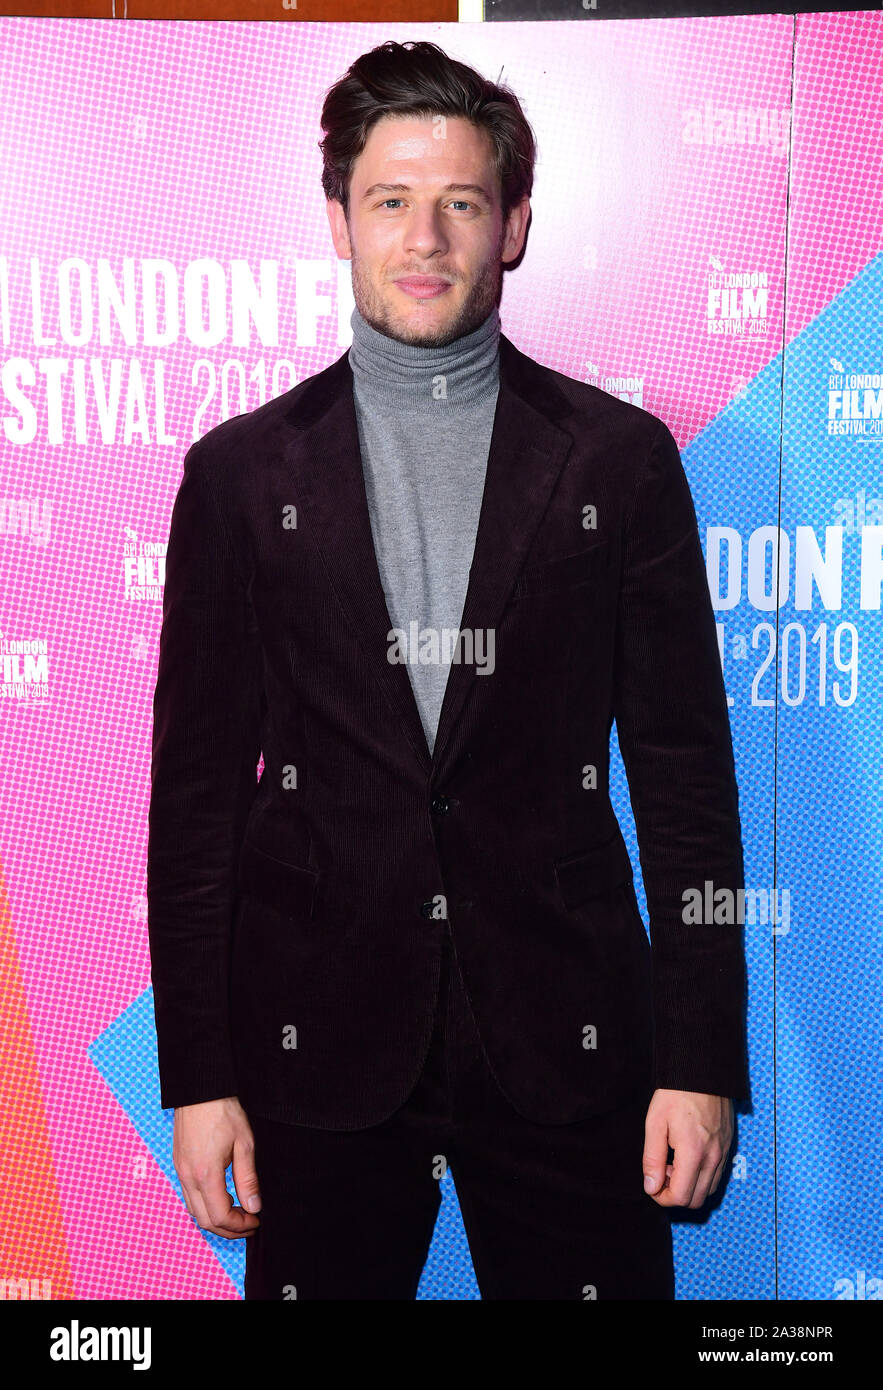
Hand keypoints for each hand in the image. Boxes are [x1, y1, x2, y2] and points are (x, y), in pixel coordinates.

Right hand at [173, 1096, 260, 1238]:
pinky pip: (189, 1197)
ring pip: (194, 1211)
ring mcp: (180, 1171)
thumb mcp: (244, 1144)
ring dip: (215, 1219)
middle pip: (205, 1221)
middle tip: (248, 1224)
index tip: (256, 1221)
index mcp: (205, 1174)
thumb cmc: (223, 1111)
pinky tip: (220, 1198)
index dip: (240, 1225)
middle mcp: (188, 1177)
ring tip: (238, 1214)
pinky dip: (205, 1206)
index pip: (220, 1216)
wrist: (200, 1089)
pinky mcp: (179, 1164)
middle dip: (228, 1229)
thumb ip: (248, 1179)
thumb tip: (254, 1206)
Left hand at [642, 1089, 732, 1208]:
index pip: (680, 1197)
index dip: (661, 1198)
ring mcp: (724, 1153)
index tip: (652, 1184)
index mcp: (693, 1153)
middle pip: (696, 1200)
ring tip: (673, 1162)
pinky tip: (687, 1156)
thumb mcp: (655, 1123)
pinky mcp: (728, 1147)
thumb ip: (652, 1158)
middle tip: (661, 1172)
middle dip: (675, 1194)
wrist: (702, 1071)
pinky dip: (701, 1176)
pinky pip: (716, 1176)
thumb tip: (651, 1187)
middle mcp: (713, 1158)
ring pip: (708, 1190)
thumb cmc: (675, 1094)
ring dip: (689, 1186)